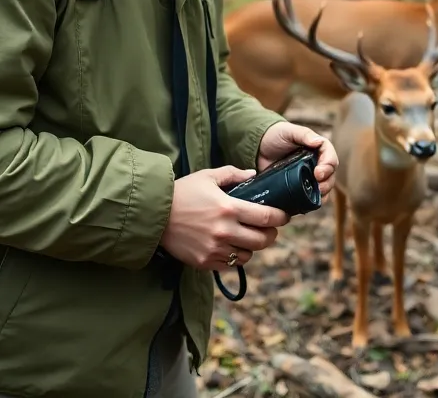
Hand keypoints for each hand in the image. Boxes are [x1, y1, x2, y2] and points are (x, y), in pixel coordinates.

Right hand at [159, 165, 291, 270]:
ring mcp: (214, 249)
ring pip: (248, 255)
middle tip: (270, 228)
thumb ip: (233, 174)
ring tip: (248, 237)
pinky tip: (230, 246)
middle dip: (271, 234)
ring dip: (252, 247)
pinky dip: (234, 257)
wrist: (153, 215)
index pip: (266, 217)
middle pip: (262, 240)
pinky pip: (229, 264)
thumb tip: (253, 174)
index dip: (281, 217)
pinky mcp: (204, 262)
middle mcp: (224, 231)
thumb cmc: (182, 192)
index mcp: (228, 208)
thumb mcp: (207, 176)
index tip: (284, 216)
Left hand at [257, 122, 338, 199]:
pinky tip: (305, 206)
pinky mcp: (298, 188)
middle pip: (330, 177)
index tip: (318, 174)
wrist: (259, 147)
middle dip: (327, 184)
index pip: (331, 159)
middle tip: (318, 188)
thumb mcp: (289, 131)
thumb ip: (304, 135)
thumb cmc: (277, 135)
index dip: (328, 167)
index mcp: (318, 150)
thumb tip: (318, 142)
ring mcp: (308, 177)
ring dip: (322, 195)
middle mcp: (317, 164)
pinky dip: (310, 203)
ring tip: (314, 198)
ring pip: (323, 189)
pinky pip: (309, 198)